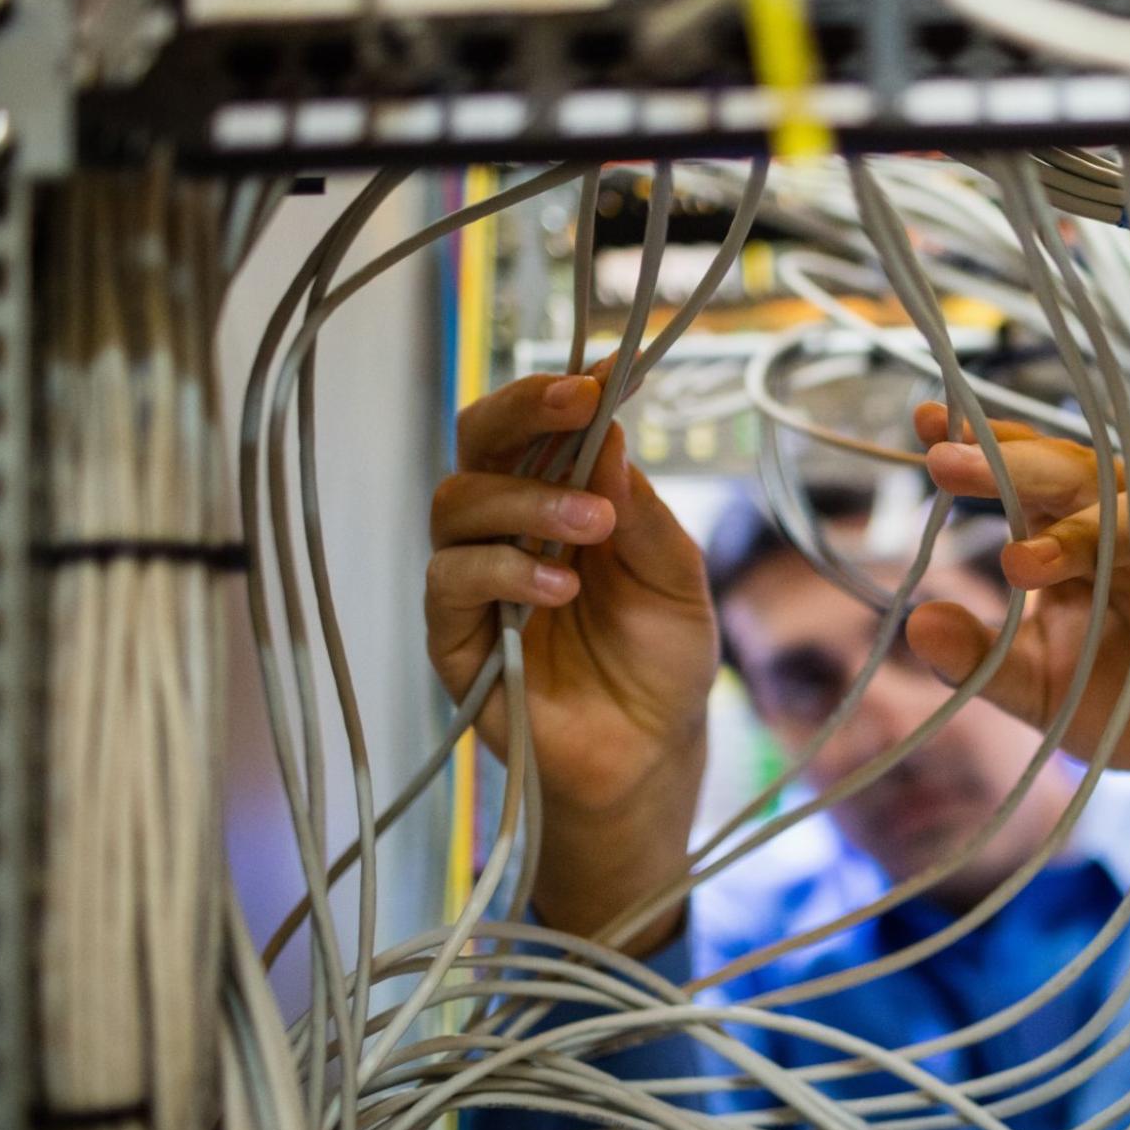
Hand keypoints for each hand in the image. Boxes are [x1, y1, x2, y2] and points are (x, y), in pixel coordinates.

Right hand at [424, 364, 715, 943]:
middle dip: (522, 412)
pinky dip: (503, 571)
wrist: (650, 756)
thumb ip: (643, 513)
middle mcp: (507, 528)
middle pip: (478, 443)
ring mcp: (476, 581)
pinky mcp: (456, 639)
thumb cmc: (662, 662)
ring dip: (527, 500)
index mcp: (560, 499)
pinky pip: (451, 582)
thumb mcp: (678, 580)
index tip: (602, 373)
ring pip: (457, 505)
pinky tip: (560, 587)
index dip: (558, 393)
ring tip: (595, 526)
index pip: (536, 426)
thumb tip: (610, 433)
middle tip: (580, 405)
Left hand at [904, 401, 1129, 865]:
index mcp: (1070, 539)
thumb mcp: (1039, 690)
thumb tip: (915, 622)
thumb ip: (979, 662)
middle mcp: (1124, 524)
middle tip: (948, 466)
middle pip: (1069, 475)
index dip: (982, 448)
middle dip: (1010, 467)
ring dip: (1082, 522)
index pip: (1023, 480)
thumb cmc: (1124, 704)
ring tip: (1022, 556)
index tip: (924, 424)